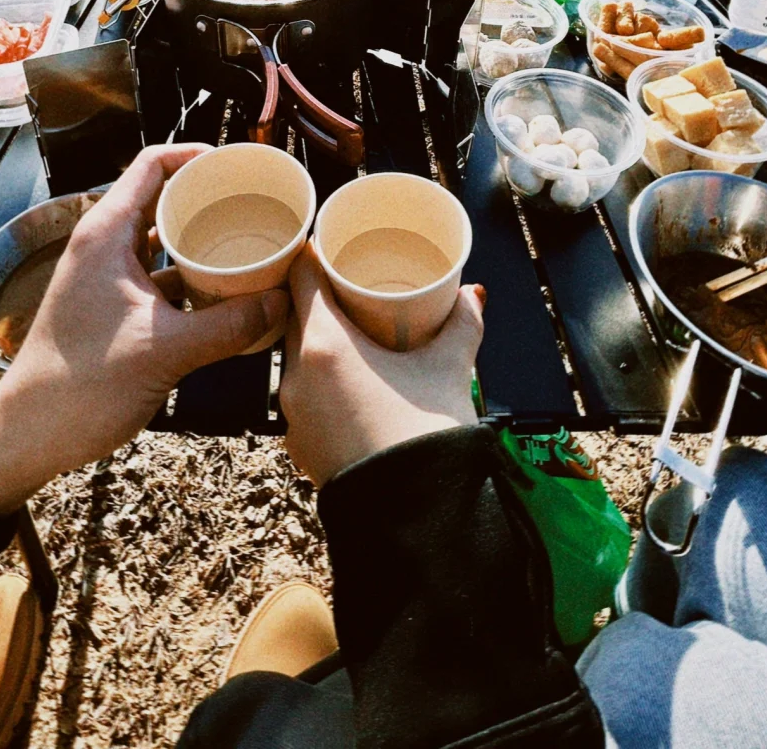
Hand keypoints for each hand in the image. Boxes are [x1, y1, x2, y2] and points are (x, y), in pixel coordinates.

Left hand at [0, 145, 289, 511]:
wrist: (31, 434)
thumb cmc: (82, 386)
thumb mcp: (166, 350)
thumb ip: (228, 325)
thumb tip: (280, 303)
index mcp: (106, 234)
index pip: (153, 165)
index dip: (196, 156)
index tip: (239, 166)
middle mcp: (103, 244)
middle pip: (162, 197)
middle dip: (209, 198)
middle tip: (256, 206)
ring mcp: (106, 274)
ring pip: (161, 238)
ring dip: (201, 239)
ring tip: (249, 244)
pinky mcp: (112, 304)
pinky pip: (158, 273)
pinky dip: (190, 275)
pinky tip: (225, 292)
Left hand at [280, 246, 483, 486]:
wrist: (419, 519)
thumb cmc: (429, 434)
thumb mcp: (451, 366)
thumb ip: (461, 322)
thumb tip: (473, 294)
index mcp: (324, 344)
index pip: (300, 277)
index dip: (314, 255)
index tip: (333, 247)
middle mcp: (295, 376)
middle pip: (296, 318)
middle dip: (322, 301)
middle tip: (352, 287)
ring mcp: (293, 415)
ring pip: (299, 361)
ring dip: (322, 346)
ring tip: (357, 337)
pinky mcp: (300, 446)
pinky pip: (306, 399)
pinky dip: (324, 385)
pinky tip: (354, 387)